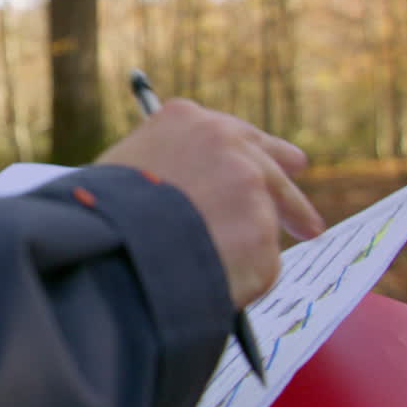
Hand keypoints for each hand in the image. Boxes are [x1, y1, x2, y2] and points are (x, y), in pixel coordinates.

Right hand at [96, 99, 324, 308]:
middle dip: (290, 190)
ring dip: (259, 243)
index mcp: (184, 120)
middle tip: (307, 218)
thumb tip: (184, 197)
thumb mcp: (122, 169)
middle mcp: (225, 142)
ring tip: (248, 266)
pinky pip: (258, 263)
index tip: (282, 164)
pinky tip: (218, 286)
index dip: (254, 152)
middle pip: (271, 164)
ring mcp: (249, 186)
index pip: (231, 132)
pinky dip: (243, 278)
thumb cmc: (99, 211)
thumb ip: (164, 168)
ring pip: (265, 218)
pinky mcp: (263, 232)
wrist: (109, 244)